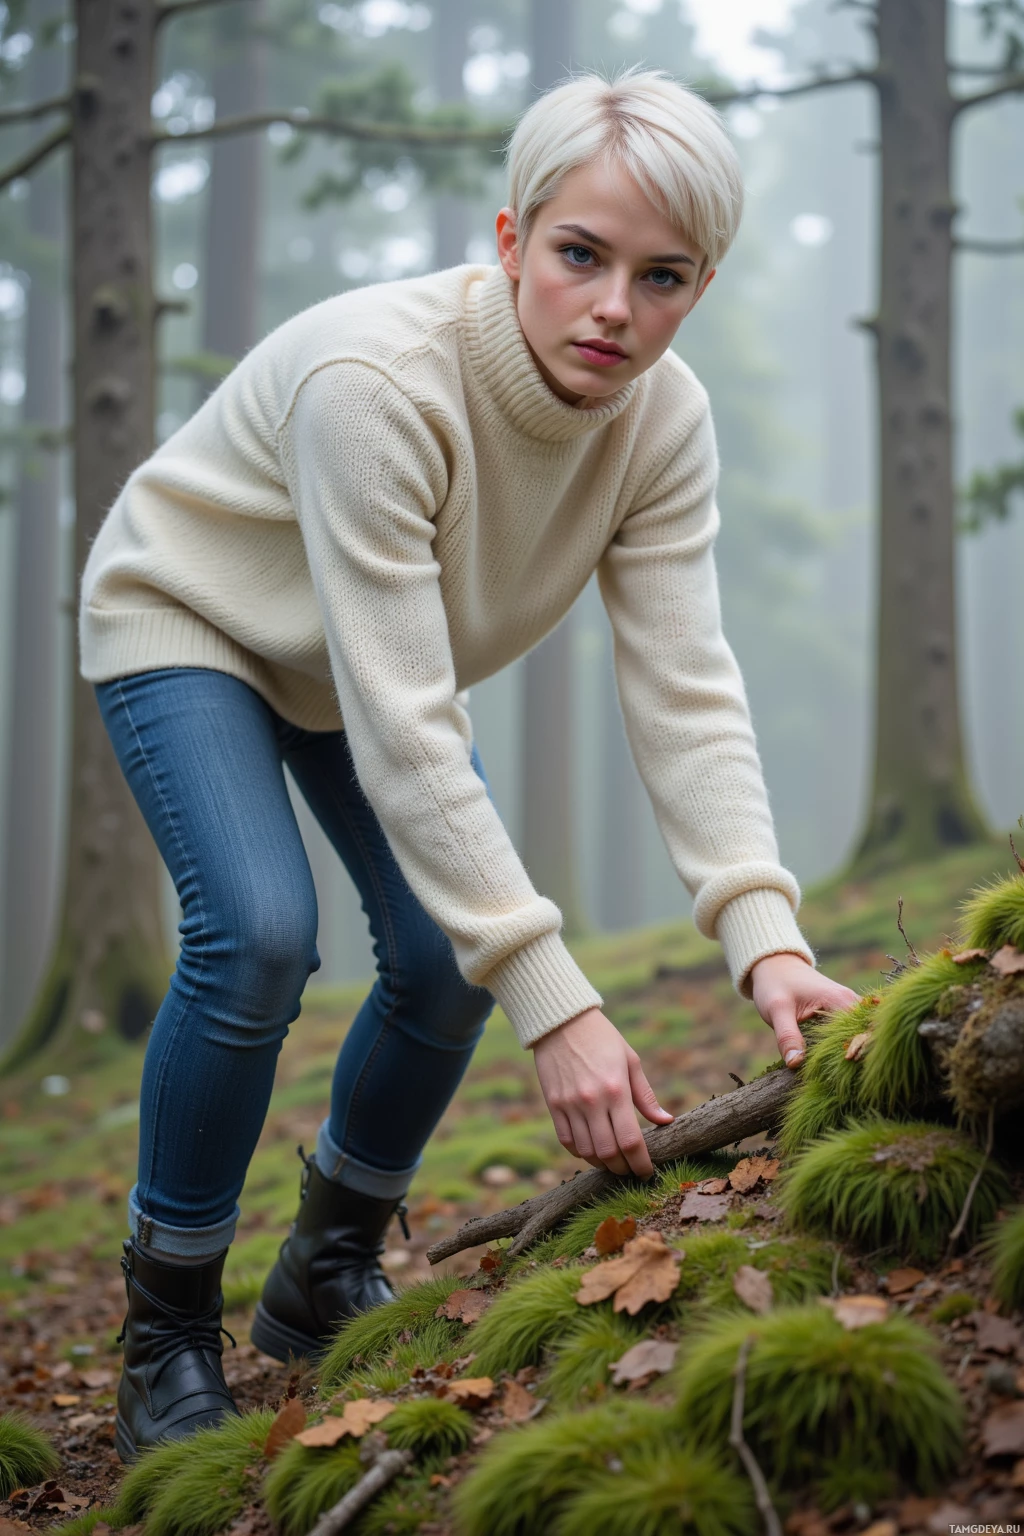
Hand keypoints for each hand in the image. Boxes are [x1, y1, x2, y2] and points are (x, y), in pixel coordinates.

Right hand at [531, 1008, 673, 1177]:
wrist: (561, 1021)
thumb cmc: (602, 1038)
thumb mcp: (630, 1060)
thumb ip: (645, 1095)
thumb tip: (666, 1121)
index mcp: (616, 1090)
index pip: (631, 1140)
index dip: (641, 1164)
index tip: (648, 1172)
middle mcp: (592, 1101)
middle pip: (609, 1152)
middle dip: (623, 1169)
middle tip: (631, 1171)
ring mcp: (569, 1104)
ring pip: (587, 1151)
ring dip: (602, 1163)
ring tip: (613, 1163)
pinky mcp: (553, 1104)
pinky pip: (566, 1140)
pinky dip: (580, 1152)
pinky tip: (591, 1150)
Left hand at [750, 952, 859, 1069]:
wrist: (775, 965)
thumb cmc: (775, 984)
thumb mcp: (777, 1010)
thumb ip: (787, 1036)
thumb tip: (796, 1064)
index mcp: (840, 1000)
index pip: (861, 1033)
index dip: (857, 1055)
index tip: (848, 1076)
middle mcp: (852, 1002)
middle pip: (865, 1035)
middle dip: (859, 1058)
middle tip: (848, 1082)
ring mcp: (849, 1007)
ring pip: (860, 1034)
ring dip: (855, 1052)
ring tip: (848, 1078)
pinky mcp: (843, 1012)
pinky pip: (852, 1031)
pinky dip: (848, 1046)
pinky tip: (841, 1064)